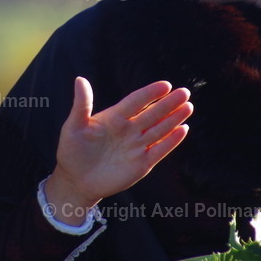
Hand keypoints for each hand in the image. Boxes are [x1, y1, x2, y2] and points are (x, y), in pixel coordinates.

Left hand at [45, 77, 191, 224]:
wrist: (75, 181)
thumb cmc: (72, 151)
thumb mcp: (73, 126)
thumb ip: (82, 104)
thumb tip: (80, 79)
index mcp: (114, 117)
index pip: (136, 101)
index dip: (150, 93)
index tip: (165, 85)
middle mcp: (129, 129)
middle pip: (153, 114)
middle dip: (169, 103)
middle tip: (184, 92)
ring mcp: (137, 146)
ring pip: (160, 129)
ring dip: (174, 119)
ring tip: (188, 107)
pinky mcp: (142, 163)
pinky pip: (160, 150)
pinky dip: (172, 141)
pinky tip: (183, 129)